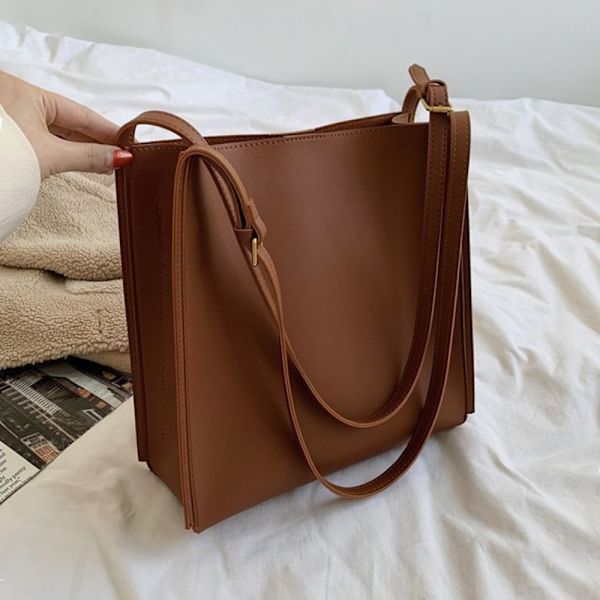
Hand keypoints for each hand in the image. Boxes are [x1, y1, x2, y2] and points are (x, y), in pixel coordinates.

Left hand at [0, 70, 131, 178]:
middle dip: (95, 139)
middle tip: (122, 155)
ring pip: (54, 131)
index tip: (131, 141)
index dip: (107, 129)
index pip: (80, 113)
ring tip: (104, 161)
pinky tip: (77, 159)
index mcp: (26, 92)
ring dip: (79, 147)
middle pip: (68, 122)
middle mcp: (15, 98)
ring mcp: (9, 118)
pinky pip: (42, 140)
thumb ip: (88, 156)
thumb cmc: (4, 157)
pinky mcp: (6, 138)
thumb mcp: (50, 156)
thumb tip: (122, 159)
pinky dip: (62, 150)